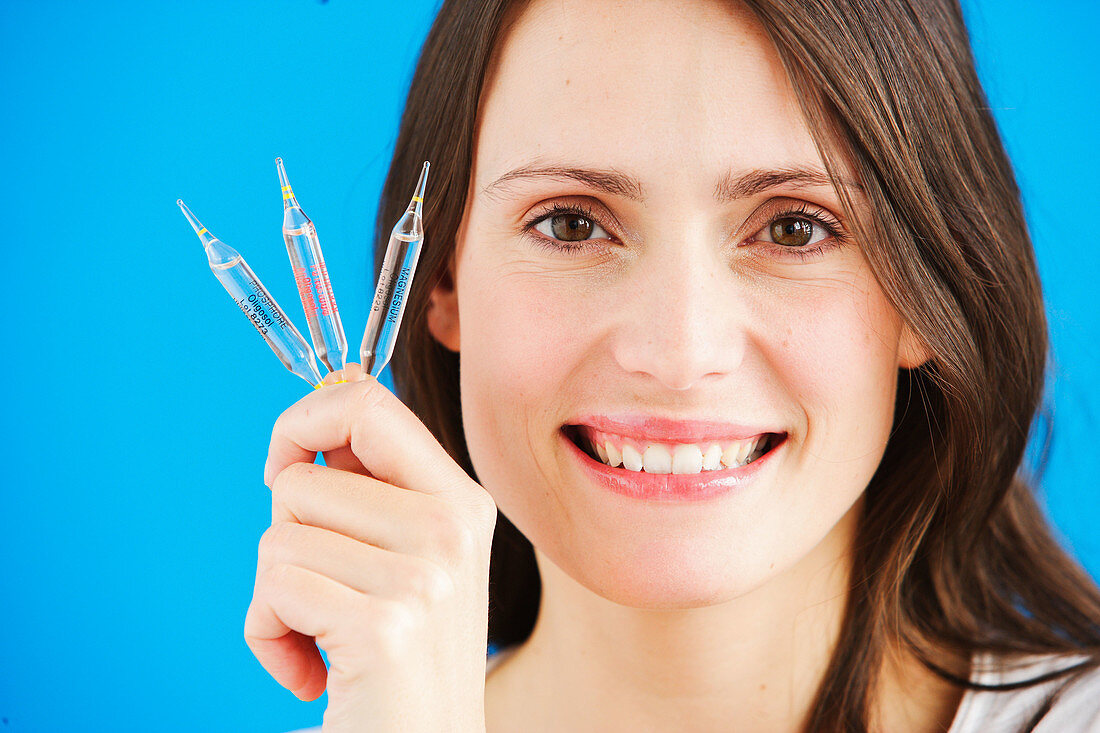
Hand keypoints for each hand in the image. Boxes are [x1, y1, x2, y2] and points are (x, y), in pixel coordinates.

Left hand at [244, 365, 497, 731]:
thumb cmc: (402, 657)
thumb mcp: (409, 554)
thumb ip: (373, 479)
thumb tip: (336, 381)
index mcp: (460, 500)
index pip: (368, 403)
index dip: (303, 421)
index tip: (288, 464)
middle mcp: (452, 528)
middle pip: (301, 479)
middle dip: (286, 539)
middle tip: (326, 590)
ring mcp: (424, 576)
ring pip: (278, 535)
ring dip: (274, 596)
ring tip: (321, 633)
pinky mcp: (384, 626)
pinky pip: (272, 591)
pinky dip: (269, 637)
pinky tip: (311, 669)